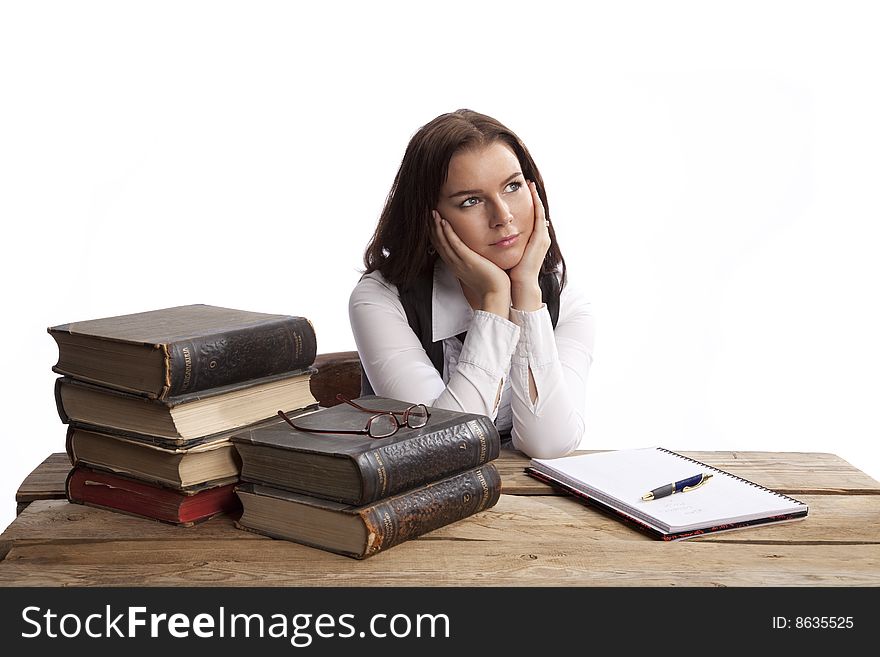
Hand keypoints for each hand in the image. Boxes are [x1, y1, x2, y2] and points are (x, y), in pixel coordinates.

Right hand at [431, 210, 510, 315]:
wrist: (495, 294)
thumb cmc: (490, 284)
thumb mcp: (477, 270)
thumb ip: (472, 261)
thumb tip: (475, 253)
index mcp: (456, 266)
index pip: (441, 248)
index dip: (435, 234)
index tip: (432, 223)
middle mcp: (454, 264)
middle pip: (438, 243)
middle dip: (432, 228)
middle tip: (429, 214)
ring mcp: (460, 262)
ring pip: (443, 242)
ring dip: (436, 226)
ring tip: (433, 213)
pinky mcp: (468, 260)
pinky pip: (454, 244)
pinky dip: (448, 232)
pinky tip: (444, 222)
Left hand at [508, 181, 550, 309]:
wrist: (521, 285)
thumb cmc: (514, 273)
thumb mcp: (510, 255)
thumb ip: (506, 246)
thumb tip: (495, 240)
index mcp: (534, 242)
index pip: (532, 219)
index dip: (529, 206)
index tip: (523, 193)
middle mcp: (541, 238)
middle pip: (538, 212)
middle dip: (535, 197)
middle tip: (529, 182)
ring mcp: (543, 238)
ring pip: (541, 211)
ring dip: (536, 197)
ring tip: (531, 184)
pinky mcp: (540, 238)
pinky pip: (539, 216)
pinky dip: (537, 204)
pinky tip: (532, 194)